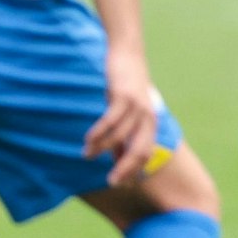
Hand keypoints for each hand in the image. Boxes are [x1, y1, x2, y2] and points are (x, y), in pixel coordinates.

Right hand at [84, 44, 157, 187]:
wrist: (127, 52)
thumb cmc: (125, 85)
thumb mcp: (127, 112)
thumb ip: (123, 134)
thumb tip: (115, 158)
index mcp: (150, 123)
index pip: (145, 154)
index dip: (134, 171)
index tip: (121, 184)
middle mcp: (148, 117)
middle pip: (139, 150)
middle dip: (124, 169)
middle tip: (110, 182)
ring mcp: (137, 106)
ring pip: (120, 136)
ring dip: (102, 149)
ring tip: (87, 155)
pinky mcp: (124, 95)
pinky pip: (110, 120)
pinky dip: (98, 132)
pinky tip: (88, 139)